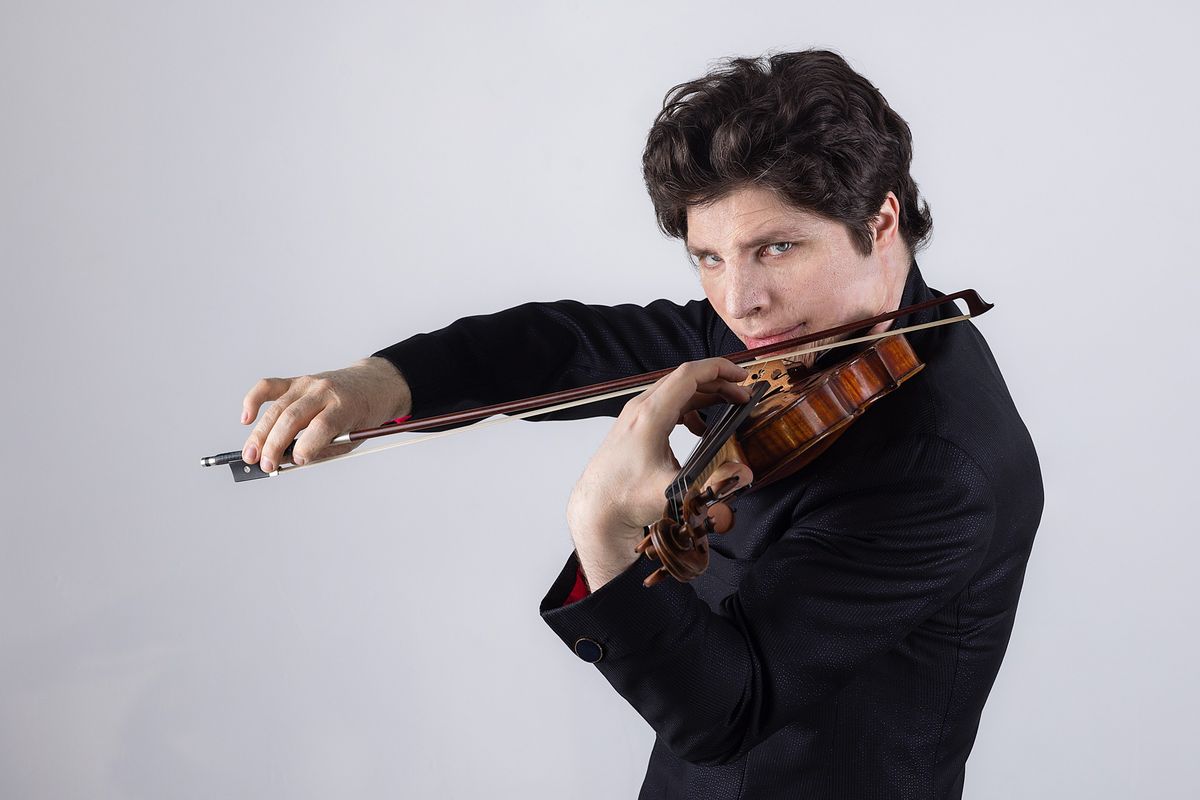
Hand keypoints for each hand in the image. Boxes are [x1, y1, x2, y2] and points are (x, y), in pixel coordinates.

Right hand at [241, 357, 411, 470]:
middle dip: (275, 444)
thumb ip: (322, 449)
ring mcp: (307, 384)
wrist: (371, 384)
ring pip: (277, 408)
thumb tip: (287, 460)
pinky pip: (269, 387)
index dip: (307, 445)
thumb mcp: (353, 438)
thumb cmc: (362, 415)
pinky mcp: (296, 381)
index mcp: (345, 406)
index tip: (297, 461)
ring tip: (250, 455)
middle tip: (265, 465)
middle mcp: (324, 391)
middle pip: (293, 418)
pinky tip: (246, 419)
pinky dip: (253, 400)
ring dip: (260, 434)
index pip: (321, 425)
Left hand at [566, 357, 750, 588]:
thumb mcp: (672, 491)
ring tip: (729, 407)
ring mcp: (636, 416)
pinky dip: (690, 409)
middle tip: (743, 396)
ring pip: (676, 392)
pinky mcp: (636, 426)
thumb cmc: (624, 497)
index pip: (689, 375)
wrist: (596, 508)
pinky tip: (700, 428)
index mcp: (650, 415)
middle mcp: (641, 409)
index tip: (741, 376)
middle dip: (718, 383)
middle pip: (685, 380)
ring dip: (705, 395)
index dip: (719, 370)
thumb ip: (711, 483)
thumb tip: (743, 473)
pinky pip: (668, 406)